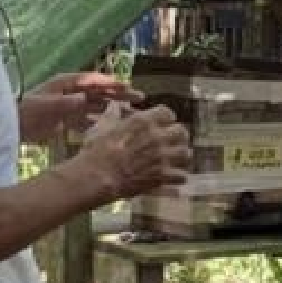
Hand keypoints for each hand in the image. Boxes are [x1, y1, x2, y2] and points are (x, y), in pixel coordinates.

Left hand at [18, 73, 139, 143]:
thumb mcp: (44, 106)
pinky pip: (88, 121)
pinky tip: (113, 129)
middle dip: (119, 95)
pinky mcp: (67, 120)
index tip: (127, 87)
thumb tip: (84, 99)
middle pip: (100, 92)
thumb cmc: (24, 111)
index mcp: (66, 83)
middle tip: (140, 98)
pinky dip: (100, 123)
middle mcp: (71, 92)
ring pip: (97, 107)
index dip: (111, 83)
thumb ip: (64, 103)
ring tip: (133, 115)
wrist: (9, 126)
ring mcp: (70, 106)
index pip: (93, 80)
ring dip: (114, 110)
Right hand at [76, 104, 192, 200]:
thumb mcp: (102, 127)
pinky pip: (182, 176)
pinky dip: (178, 177)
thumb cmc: (96, 151)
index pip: (167, 112)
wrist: (96, 177)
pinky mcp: (161, 176)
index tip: (163, 123)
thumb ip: (112, 114)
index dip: (166, 118)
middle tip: (172, 141)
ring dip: (181, 156)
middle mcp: (157, 137)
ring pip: (185, 153)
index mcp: (144, 121)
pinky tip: (173, 176)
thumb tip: (115, 105)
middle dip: (177, 136)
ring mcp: (161, 157)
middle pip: (181, 131)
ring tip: (176, 159)